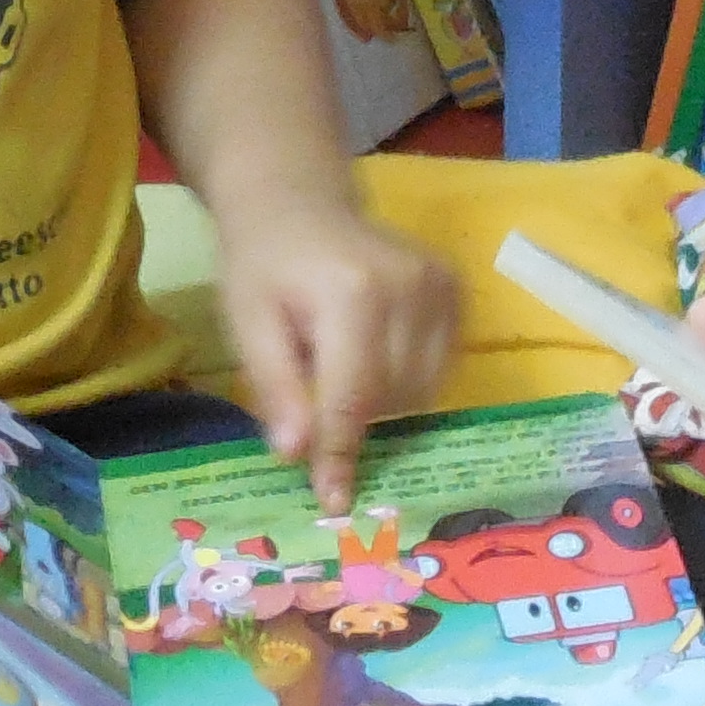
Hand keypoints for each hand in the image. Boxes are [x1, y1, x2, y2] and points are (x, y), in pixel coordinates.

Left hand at [213, 197, 455, 511]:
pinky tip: (372, 355)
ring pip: (421, 390)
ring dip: (381, 404)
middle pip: (391, 398)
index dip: (341, 454)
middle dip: (353, 423)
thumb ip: (274, 386)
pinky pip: (439, 367)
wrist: (298, 203)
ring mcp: (441, 286)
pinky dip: (405, 380)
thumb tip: (297, 454)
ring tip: (339, 368)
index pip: (353, 396)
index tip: (334, 502)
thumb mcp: (248, 324)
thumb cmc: (263, 267)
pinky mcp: (456, 289)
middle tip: (315, 406)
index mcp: (353, 293)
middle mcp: (410, 287)